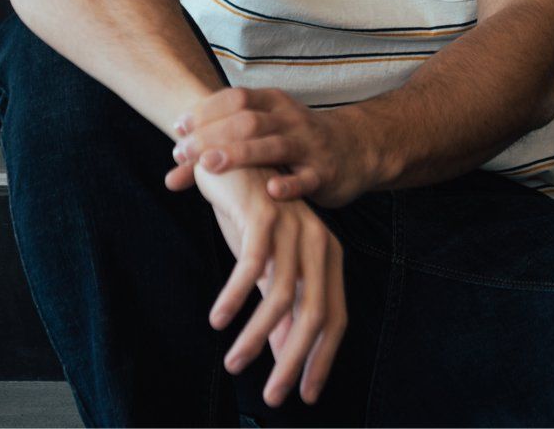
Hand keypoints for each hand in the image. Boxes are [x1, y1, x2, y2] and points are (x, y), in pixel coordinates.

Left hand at [164, 87, 372, 207]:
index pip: (235, 98)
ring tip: (209, 166)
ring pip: (273, 145)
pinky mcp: (326, 172)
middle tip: (181, 152)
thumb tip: (171, 172)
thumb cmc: (296, 141)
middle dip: (211, 136)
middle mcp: (290, 119)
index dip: (205, 111)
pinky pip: (307, 178)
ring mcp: (309, 145)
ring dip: (239, 154)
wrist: (356, 147)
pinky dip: (289, 185)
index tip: (178, 129)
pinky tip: (270, 191)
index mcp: (273, 102)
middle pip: (247, 121)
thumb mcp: (265, 132)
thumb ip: (223, 146)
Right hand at [195, 161, 346, 410]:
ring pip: (282, 294)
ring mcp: (294, 226)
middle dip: (294, 361)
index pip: (335, 317)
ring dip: (255, 334)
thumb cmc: (249, 216)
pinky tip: (218, 318)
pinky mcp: (264, 214)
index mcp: (326, 256)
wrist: (230, 157)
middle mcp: (318, 242)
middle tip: (273, 396)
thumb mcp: (268, 267)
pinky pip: (252, 265)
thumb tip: (285, 357)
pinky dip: (234, 295)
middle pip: (315, 313)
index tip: (303, 396)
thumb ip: (281, 309)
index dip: (321, 359)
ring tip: (233, 362)